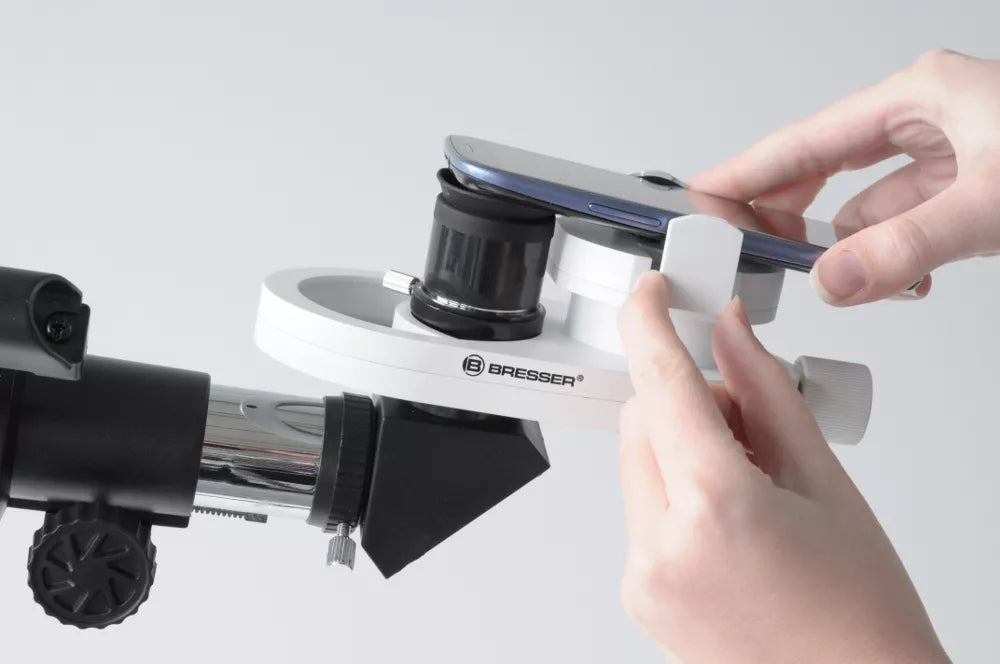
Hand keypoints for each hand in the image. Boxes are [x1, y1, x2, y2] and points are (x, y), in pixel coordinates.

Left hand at [616, 271, 948, 662]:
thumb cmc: (860, 612)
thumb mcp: (824, 483)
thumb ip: (767, 395)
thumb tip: (732, 335)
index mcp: (716, 509)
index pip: (661, 384)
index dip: (648, 323)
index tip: (651, 294)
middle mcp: (663, 546)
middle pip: (642, 422)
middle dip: (684, 401)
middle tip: (745, 418)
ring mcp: (644, 576)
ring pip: (636, 464)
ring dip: (679, 448)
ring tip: (748, 481)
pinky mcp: (638, 594)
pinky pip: (639, 511)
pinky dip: (674, 492)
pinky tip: (730, 518)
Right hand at [689, 49, 999, 305]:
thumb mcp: (989, 200)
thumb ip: (908, 245)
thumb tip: (833, 279)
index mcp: (920, 97)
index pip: (806, 142)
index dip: (747, 172)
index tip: (702, 199)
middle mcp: (928, 119)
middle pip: (824, 168)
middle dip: (786, 212)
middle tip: (745, 247)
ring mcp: (949, 153)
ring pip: (866, 202)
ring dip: (846, 245)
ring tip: (825, 278)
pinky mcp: (967, 187)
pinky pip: (903, 222)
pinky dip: (888, 254)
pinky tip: (885, 278)